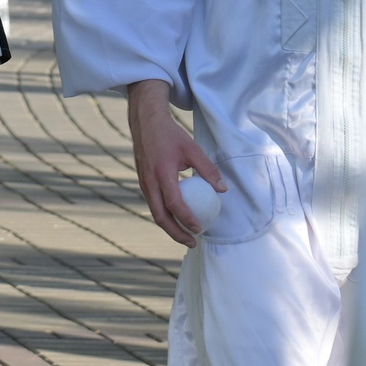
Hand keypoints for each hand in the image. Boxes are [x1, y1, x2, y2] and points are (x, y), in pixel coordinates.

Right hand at [127, 79, 225, 247]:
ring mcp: (143, 183)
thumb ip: (208, 169)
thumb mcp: (192, 149)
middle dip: (176, 233)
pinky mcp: (142, 182)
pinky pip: (153, 204)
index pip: (174, 203)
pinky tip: (177, 217)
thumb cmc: (171, 135)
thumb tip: (223, 190)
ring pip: (155, 212)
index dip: (186, 218)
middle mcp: (149, 181)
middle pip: (160, 216)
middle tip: (192, 242)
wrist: (145, 122)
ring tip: (186, 235)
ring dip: (169, 227)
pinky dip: (164, 215)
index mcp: (161, 173)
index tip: (199, 228)